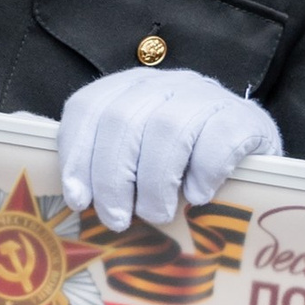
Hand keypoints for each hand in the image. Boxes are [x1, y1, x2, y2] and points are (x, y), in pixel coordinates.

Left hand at [59, 67, 280, 228]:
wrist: (253, 153)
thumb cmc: (184, 162)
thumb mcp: (137, 153)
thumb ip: (99, 155)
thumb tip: (50, 166)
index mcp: (129, 89)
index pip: (88, 107)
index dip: (77, 154)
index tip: (78, 199)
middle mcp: (165, 84)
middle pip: (122, 121)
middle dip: (112, 177)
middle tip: (116, 220)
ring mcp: (206, 96)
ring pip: (167, 130)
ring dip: (154, 183)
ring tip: (156, 214)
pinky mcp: (243, 117)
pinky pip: (218, 139)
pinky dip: (203, 172)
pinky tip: (199, 196)